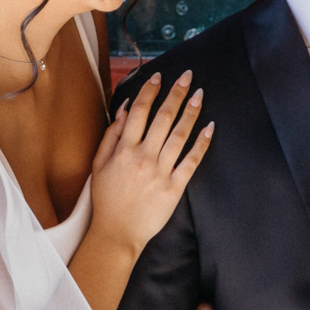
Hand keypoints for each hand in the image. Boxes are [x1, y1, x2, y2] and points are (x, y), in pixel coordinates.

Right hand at [89, 71, 211, 257]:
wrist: (117, 233)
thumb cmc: (106, 199)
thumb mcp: (99, 164)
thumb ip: (111, 135)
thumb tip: (124, 108)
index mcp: (123, 150)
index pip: (138, 112)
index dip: (150, 91)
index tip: (159, 76)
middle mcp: (143, 158)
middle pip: (163, 118)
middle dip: (176, 93)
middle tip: (187, 75)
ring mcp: (160, 173)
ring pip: (179, 136)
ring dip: (191, 112)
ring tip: (199, 94)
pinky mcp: (174, 188)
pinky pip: (191, 161)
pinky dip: (201, 143)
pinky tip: (210, 127)